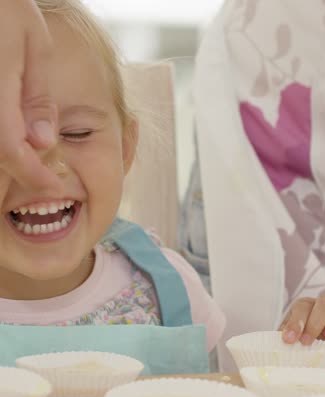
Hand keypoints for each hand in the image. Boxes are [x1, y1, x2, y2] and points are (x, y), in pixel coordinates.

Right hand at [0, 0, 61, 189]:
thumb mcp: (32, 45)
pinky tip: (14, 146)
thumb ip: (36, 97)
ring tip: (28, 172)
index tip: (56, 188)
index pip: (12, 151)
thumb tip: (44, 142)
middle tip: (41, 186)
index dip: (35, 175)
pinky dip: (0, 146)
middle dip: (13, 179)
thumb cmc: (5, 6)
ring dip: (3, 167)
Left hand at [280, 295, 324, 367]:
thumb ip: (288, 345)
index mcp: (306, 308)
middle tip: (307, 342)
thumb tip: (280, 350)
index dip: (296, 322)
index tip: (289, 340)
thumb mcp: (292, 347)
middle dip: (315, 322)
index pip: (302, 306)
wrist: (320, 363)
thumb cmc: (302, 351)